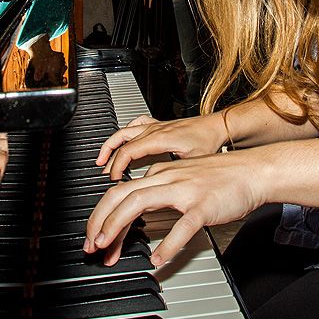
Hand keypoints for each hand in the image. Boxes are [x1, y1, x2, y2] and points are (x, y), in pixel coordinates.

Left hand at [85, 148, 264, 267]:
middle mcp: (166, 178)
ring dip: (118, 226)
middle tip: (92, 246)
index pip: (120, 192)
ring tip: (109, 248)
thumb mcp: (182, 179)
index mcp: (160, 174)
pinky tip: (157, 259)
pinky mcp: (203, 205)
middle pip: (119, 195)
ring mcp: (184, 190)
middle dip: (99, 221)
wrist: (253, 171)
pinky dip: (166, 245)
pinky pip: (180, 226)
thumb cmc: (221, 178)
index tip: (97, 238)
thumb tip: (136, 211)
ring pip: (138, 202)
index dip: (101, 216)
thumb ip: (158, 192)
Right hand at [95, 113, 229, 180]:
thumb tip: (162, 193)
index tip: (114, 181)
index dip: (117, 167)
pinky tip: (121, 143)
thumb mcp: (192, 162)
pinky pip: (134, 126)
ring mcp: (155, 126)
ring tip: (101, 159)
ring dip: (110, 145)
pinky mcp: (158, 126)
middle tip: (102, 176)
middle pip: (121, 142)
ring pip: (124, 132)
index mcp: (159, 139)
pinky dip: (124, 134)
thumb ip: (175, 176)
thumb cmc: (208, 141)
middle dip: (108, 159)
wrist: (217, 127)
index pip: (128, 151)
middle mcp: (153, 130)